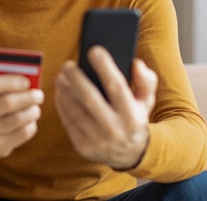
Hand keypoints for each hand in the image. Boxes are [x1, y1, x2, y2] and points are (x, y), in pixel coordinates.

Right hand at [0, 74, 43, 166]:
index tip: (27, 81)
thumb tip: (27, 78)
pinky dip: (31, 125)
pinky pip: (22, 134)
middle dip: (27, 97)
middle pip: (6, 103)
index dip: (10, 81)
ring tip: (36, 108)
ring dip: (32, 111)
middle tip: (39, 95)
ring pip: (17, 119)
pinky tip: (31, 120)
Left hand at [54, 46, 157, 169]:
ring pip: (75, 110)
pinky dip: (62, 104)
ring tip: (61, 76)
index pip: (116, 86)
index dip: (104, 66)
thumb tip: (136, 64)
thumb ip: (145, 80)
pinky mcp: (83, 146)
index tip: (94, 50)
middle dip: (76, 78)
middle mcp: (114, 129)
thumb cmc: (135, 119)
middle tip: (67, 64)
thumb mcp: (146, 100)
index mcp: (132, 116)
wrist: (130, 155)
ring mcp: (97, 140)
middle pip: (89, 98)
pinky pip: (68, 121)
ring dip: (64, 90)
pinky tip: (60, 92)